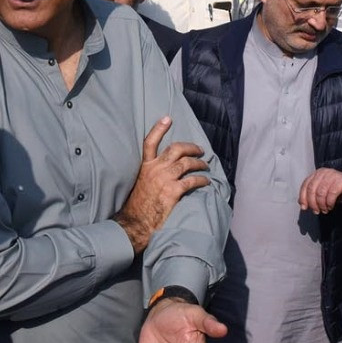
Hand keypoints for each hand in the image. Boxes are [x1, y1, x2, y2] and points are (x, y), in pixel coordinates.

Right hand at [114, 117, 210, 253]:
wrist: (135, 224)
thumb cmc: (137, 208)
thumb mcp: (140, 184)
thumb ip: (151, 175)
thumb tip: (164, 173)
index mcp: (145, 167)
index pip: (150, 142)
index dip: (159, 128)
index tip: (167, 118)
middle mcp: (155, 169)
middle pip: (176, 149)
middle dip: (190, 147)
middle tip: (200, 150)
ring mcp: (164, 179)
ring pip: (187, 163)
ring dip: (199, 163)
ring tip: (205, 166)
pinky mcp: (173, 191)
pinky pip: (192, 180)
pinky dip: (202, 179)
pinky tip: (206, 181)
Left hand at [298, 167, 341, 213]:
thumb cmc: (341, 189)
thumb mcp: (324, 192)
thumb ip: (314, 195)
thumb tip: (303, 205)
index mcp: (318, 174)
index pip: (305, 185)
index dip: (303, 197)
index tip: (304, 208)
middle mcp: (324, 172)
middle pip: (312, 189)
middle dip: (312, 203)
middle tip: (316, 211)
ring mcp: (333, 175)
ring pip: (320, 192)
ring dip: (321, 204)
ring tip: (325, 210)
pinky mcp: (341, 180)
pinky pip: (331, 193)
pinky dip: (329, 202)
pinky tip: (331, 206)